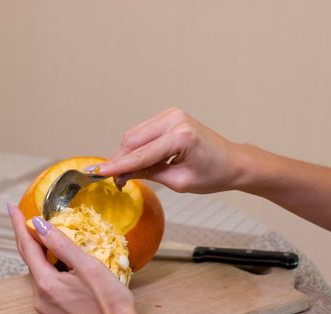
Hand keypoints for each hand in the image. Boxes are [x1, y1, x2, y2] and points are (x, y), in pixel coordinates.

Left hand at [8, 204, 174, 313]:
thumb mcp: (88, 267)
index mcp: (46, 284)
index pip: (26, 247)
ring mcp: (47, 313)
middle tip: (28, 220)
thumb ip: (62, 244)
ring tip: (51, 243)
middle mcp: (40, 300)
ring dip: (44, 259)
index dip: (19, 225)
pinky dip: (52, 276)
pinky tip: (65, 272)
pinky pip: (49, 292)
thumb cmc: (110, 305)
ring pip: (41, 278)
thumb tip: (39, 224)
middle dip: (30, 240)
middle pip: (32, 262)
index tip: (12, 208)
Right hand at [88, 107, 246, 193]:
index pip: (141, 154)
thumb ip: (148, 174)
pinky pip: (143, 131)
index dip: (118, 166)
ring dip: (127, 153)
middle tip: (117, 181)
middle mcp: (174, 119)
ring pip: (134, 134)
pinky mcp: (169, 115)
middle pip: (132, 140)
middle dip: (120, 160)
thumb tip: (122, 173)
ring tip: (129, 173)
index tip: (98, 173)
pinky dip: (136, 147)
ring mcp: (171, 114)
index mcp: (181, 137)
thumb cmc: (212, 175)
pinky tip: (139, 161)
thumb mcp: (179, 182)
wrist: (233, 161)